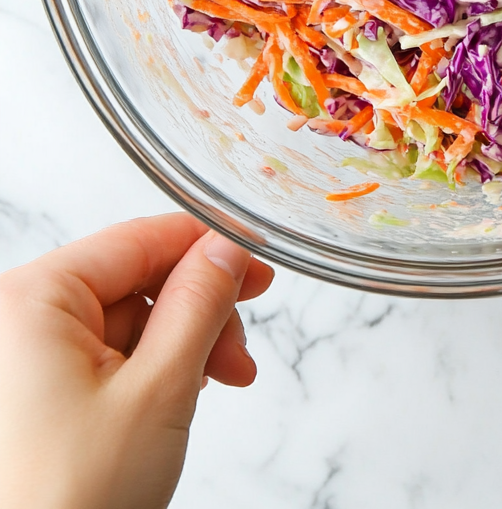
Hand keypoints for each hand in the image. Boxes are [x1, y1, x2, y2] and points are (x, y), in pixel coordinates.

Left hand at [0, 213, 274, 508]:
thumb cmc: (66, 502)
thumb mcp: (159, 390)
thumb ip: (199, 305)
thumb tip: (227, 251)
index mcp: (33, 298)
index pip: (140, 239)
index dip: (208, 248)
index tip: (257, 264)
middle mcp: (15, 318)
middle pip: (133, 281)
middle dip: (197, 314)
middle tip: (240, 354)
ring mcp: (18, 360)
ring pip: (122, 323)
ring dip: (178, 349)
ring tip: (211, 389)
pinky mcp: (27, 398)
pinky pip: (100, 359)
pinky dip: (146, 374)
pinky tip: (174, 402)